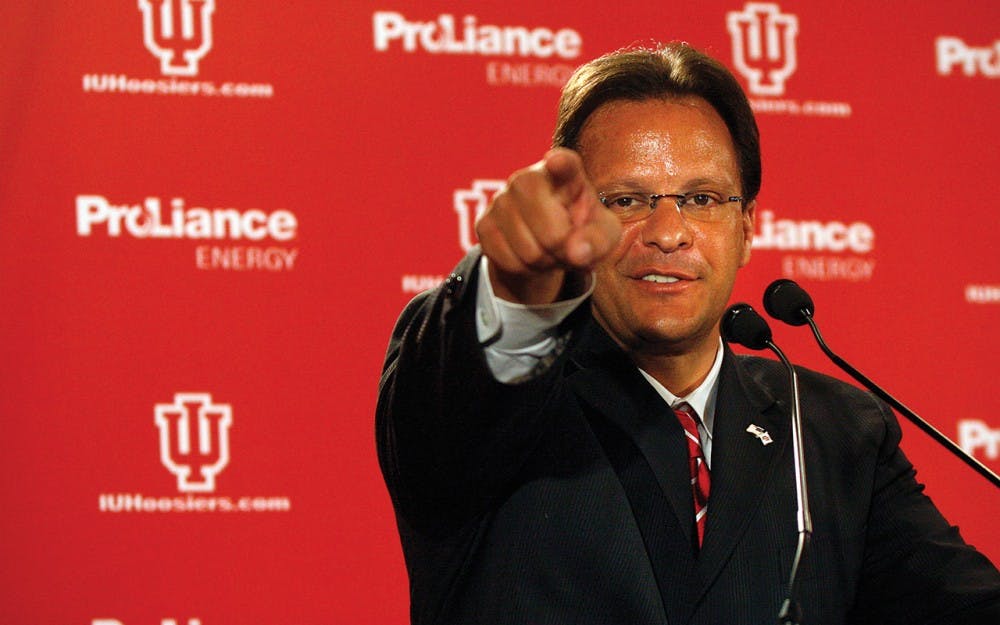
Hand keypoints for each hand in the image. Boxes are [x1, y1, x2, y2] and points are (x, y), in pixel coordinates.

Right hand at [475, 148, 621, 304]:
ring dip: (545, 263)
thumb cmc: (581, 229)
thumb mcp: (603, 235)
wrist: (547, 242)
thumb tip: (577, 253)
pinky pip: (508, 262)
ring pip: (529, 252)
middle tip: (566, 247)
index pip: (564, 165)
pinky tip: (529, 256)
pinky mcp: (484, 224)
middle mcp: (528, 179)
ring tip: (549, 250)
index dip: (560, 164)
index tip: (557, 162)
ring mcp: (501, 200)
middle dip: (564, 252)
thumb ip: (598, 241)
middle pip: (552, 233)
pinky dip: (524, 269)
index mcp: (566, 173)